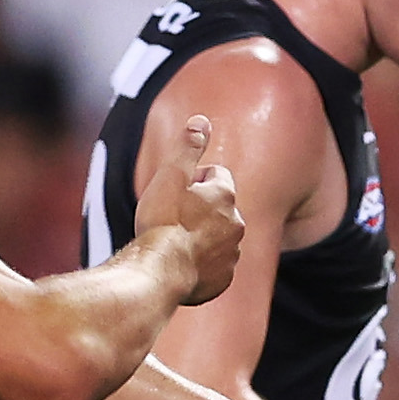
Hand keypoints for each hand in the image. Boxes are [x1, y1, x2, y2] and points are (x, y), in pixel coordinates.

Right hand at [140, 114, 249, 304]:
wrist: (161, 272)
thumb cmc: (162, 222)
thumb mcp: (171, 176)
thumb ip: (188, 147)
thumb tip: (202, 120)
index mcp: (225, 195)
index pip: (217, 174)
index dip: (194, 178)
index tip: (176, 191)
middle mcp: (237, 223)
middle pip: (220, 207)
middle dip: (201, 208)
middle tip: (172, 217)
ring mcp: (232, 253)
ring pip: (219, 237)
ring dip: (202, 236)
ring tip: (175, 242)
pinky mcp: (225, 278)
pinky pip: (215, 266)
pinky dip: (202, 264)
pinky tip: (181, 264)